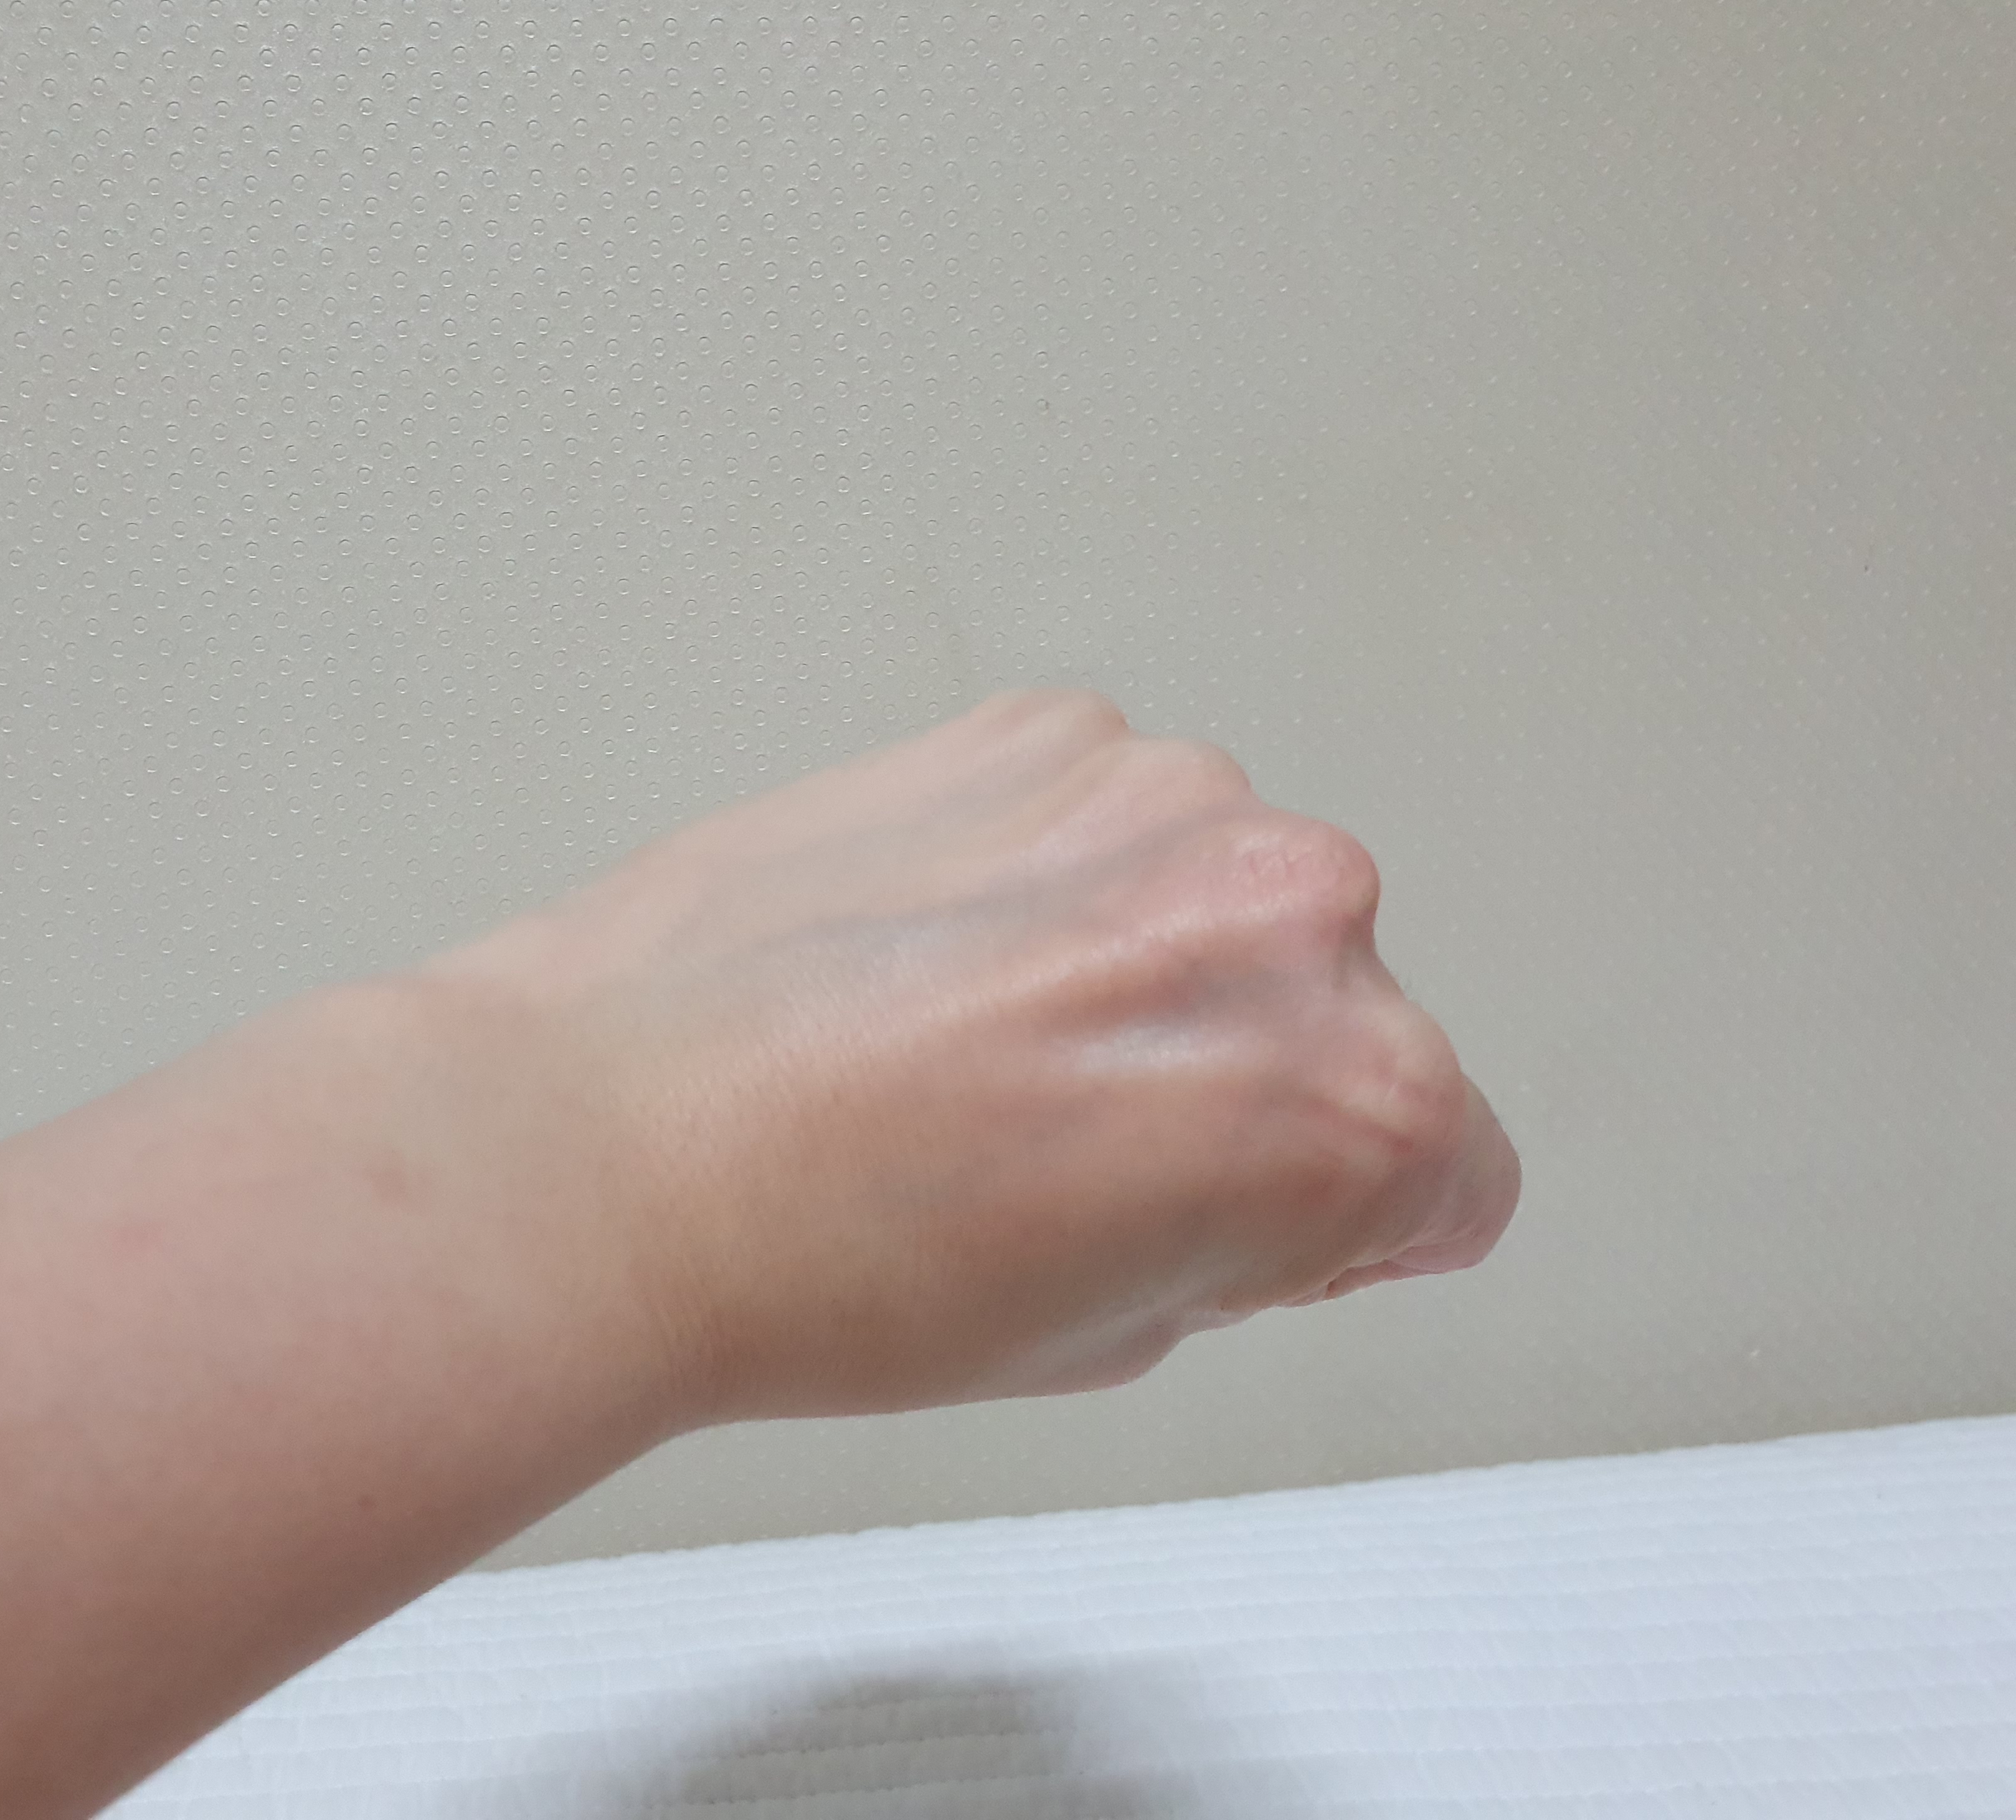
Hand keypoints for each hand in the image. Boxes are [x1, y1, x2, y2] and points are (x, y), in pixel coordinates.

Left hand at [417, 688, 1519, 1423]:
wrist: (610, 1144)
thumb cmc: (820, 1263)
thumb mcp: (1107, 1329)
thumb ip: (1246, 1231)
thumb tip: (1258, 1172)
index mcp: (1354, 1098)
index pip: (1449, 1171)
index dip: (1335, 1226)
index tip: (1243, 1229)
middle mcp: (1291, 918)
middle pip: (1336, 1014)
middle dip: (1237, 1078)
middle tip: (1064, 1147)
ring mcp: (1160, 800)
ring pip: (1213, 900)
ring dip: (1132, 959)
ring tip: (964, 1049)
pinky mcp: (1038, 729)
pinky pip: (1098, 818)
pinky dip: (1040, 876)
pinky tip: (922, 959)